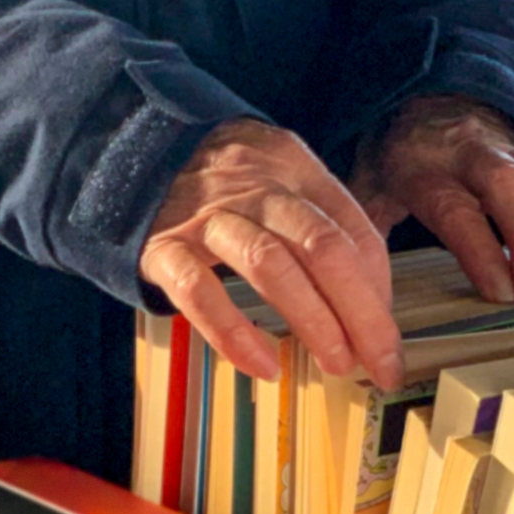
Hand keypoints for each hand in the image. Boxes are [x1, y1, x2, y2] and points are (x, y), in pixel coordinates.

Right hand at [142, 118, 401, 389]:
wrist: (125, 149)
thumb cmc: (219, 178)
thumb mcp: (274, 173)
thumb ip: (320, 219)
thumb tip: (372, 294)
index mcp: (290, 165)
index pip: (351, 227)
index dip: (379, 288)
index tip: (388, 337)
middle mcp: (253, 185)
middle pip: (322, 247)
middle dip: (362, 313)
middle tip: (380, 363)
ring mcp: (206, 215)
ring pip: (269, 264)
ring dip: (313, 320)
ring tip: (336, 363)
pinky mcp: (163, 246)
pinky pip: (200, 292)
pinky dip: (234, 332)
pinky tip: (262, 364)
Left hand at [352, 95, 513, 312]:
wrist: (424, 99)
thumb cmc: (396, 158)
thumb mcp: (364, 187)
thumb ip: (360, 232)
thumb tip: (353, 295)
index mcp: (425, 166)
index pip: (458, 208)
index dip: (482, 250)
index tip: (501, 291)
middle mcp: (473, 154)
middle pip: (512, 185)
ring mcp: (512, 152)